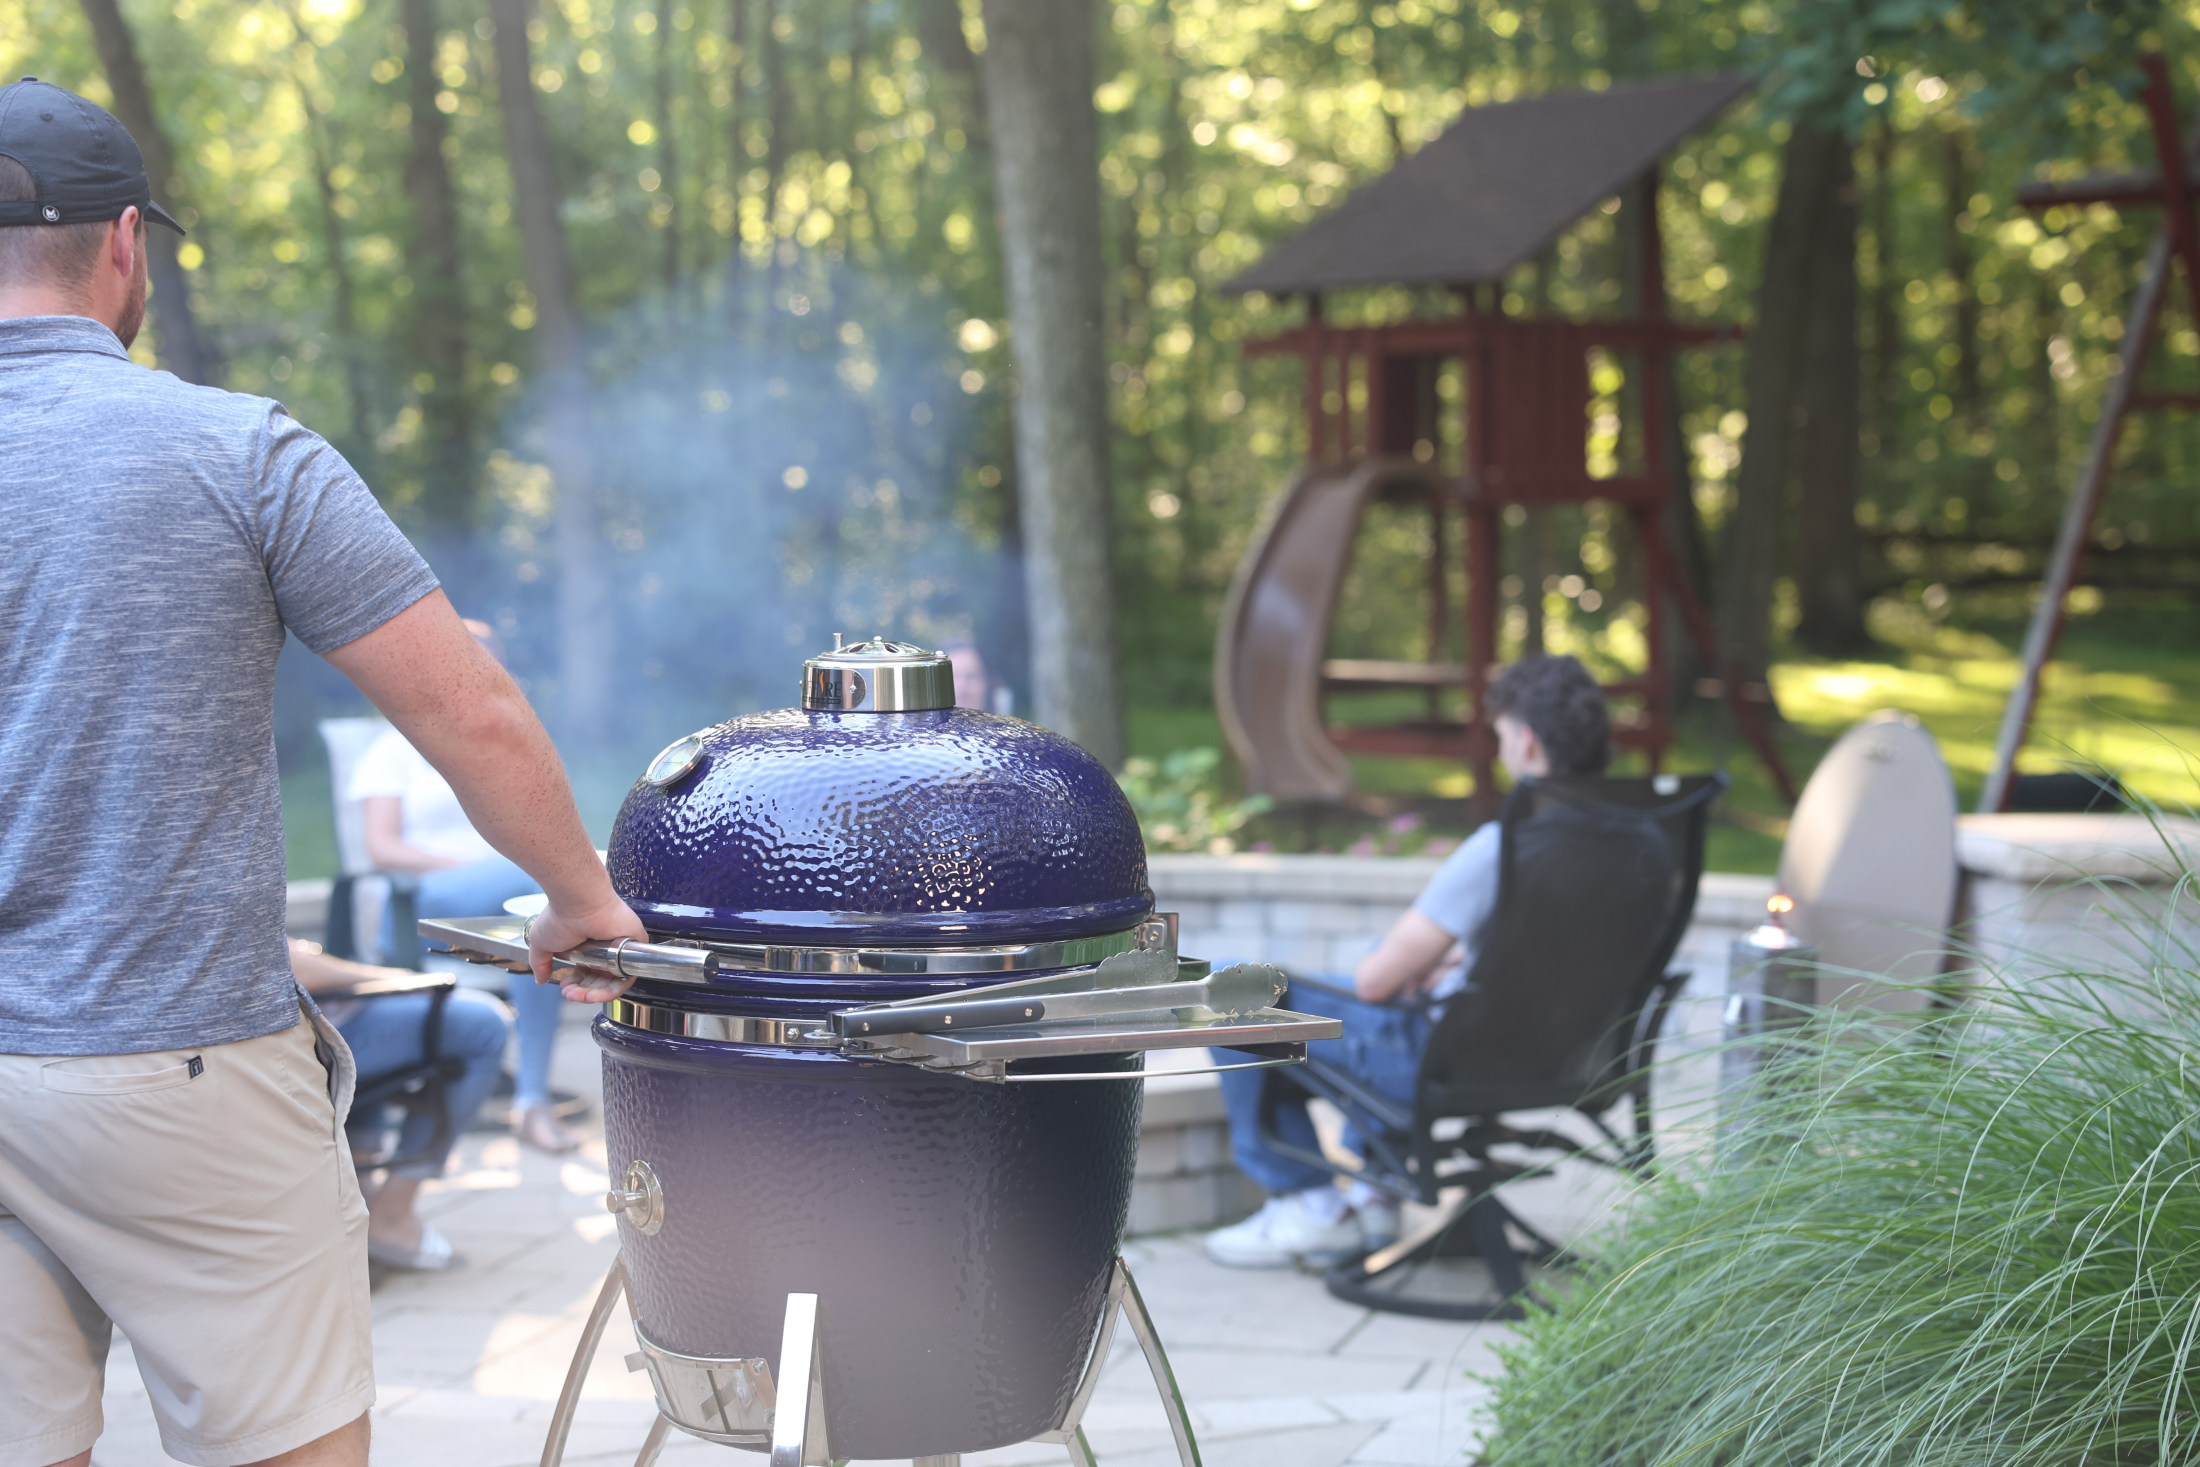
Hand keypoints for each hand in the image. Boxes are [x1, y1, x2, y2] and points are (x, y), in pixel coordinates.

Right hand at [527, 893, 649, 1001]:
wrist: (577, 901)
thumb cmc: (560, 916)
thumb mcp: (541, 942)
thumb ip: (540, 963)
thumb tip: (540, 980)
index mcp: (587, 946)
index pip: (585, 974)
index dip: (575, 985)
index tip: (565, 988)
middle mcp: (604, 948)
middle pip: (598, 981)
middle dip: (581, 993)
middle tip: (569, 994)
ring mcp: (619, 948)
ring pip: (611, 982)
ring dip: (592, 995)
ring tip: (577, 996)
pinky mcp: (633, 946)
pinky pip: (626, 976)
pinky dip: (610, 990)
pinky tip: (591, 994)